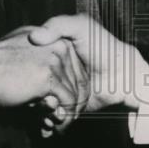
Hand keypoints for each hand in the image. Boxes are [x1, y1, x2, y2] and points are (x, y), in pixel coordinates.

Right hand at [0, 27, 86, 125]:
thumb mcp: (23, 45)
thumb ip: (41, 54)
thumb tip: (53, 77)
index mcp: (55, 38)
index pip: (75, 68)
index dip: (70, 90)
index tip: (61, 107)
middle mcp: (60, 46)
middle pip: (77, 81)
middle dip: (70, 105)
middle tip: (59, 123)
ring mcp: (55, 61)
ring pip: (73, 93)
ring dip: (67, 114)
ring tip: (55, 127)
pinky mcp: (48, 76)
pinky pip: (67, 101)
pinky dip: (63, 117)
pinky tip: (53, 127)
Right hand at [28, 14, 145, 134]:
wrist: (123, 75)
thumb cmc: (103, 47)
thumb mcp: (82, 26)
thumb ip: (58, 24)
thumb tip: (34, 37)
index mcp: (54, 52)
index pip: (32, 65)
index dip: (27, 75)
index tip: (25, 82)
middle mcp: (56, 71)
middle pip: (35, 88)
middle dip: (33, 100)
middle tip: (38, 103)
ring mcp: (63, 90)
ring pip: (43, 105)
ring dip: (42, 114)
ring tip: (48, 115)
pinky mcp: (71, 106)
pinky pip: (56, 116)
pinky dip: (52, 123)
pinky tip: (51, 123)